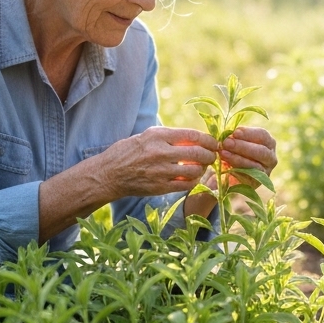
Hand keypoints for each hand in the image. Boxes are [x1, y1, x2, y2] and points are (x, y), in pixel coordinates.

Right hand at [100, 126, 216, 198]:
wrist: (109, 174)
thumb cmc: (129, 152)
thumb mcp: (147, 136)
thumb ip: (170, 136)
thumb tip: (196, 138)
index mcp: (158, 135)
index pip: (193, 135)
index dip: (209, 139)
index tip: (214, 143)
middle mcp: (160, 152)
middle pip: (198, 153)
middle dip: (210, 155)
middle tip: (213, 156)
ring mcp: (161, 171)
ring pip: (195, 170)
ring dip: (203, 169)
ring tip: (202, 167)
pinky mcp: (160, 187)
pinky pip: (186, 184)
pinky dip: (194, 181)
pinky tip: (192, 178)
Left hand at [218, 126, 277, 186]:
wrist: (228, 172)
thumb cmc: (234, 151)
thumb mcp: (236, 141)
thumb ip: (235, 136)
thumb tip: (228, 132)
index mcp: (268, 143)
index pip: (263, 135)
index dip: (249, 133)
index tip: (235, 132)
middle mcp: (271, 158)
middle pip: (261, 151)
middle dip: (242, 146)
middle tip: (226, 143)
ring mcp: (265, 172)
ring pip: (255, 165)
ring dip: (237, 158)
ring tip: (223, 153)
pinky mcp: (256, 183)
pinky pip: (248, 178)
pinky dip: (236, 171)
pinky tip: (225, 166)